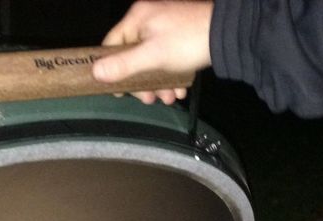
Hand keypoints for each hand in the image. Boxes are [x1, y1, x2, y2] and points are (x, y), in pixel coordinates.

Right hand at [93, 1, 213, 104]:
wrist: (227, 34)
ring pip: (152, 61)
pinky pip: (167, 59)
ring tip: (170, 98)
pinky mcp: (179, 36)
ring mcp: (165, 27)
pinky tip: (179, 89)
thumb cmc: (188, 41)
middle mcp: (149, 19)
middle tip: (151, 99)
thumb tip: (95, 72)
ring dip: (159, 83)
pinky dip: (171, 75)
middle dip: (143, 82)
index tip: (120, 90)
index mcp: (138, 18)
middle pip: (133, 56)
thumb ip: (123, 65)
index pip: (112, 45)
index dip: (112, 69)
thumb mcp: (152, 56)